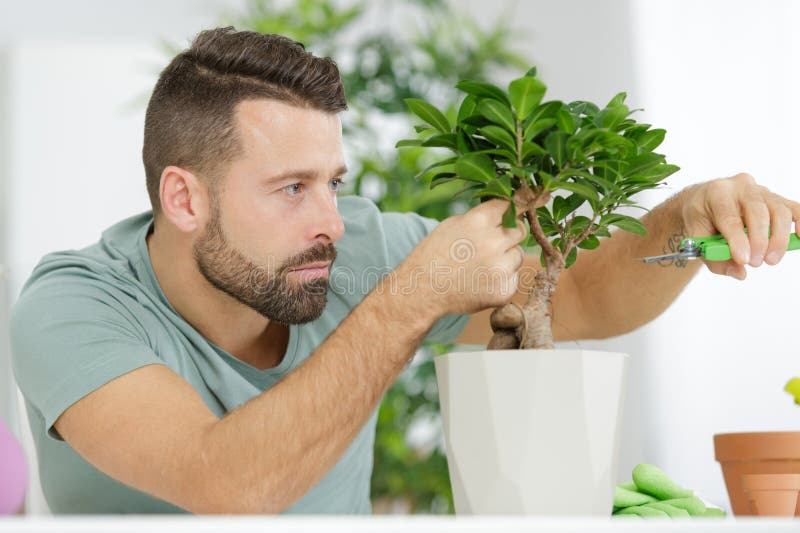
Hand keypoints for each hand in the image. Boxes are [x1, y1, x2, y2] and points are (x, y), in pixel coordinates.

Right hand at [398, 198, 526, 316]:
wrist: (421, 291)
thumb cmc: (434, 255)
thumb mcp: (452, 225)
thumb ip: (482, 218)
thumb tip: (509, 211)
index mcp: (479, 221)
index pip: (509, 205)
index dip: (512, 209)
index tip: (514, 211)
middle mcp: (493, 243)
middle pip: (520, 230)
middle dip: (511, 234)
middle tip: (494, 243)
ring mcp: (500, 268)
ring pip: (518, 255)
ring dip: (506, 258)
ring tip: (481, 266)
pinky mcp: (504, 290)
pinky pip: (513, 278)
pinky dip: (501, 280)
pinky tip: (481, 282)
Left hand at [681, 173, 799, 279]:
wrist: (703, 201)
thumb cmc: (701, 218)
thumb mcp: (697, 236)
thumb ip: (714, 257)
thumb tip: (739, 273)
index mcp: (716, 193)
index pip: (730, 217)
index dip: (738, 240)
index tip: (743, 260)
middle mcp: (741, 186)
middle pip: (758, 211)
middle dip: (760, 240)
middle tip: (756, 263)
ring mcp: (760, 190)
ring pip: (778, 210)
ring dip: (778, 238)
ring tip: (770, 260)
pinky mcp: (775, 198)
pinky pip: (793, 208)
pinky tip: (799, 238)